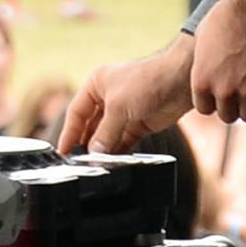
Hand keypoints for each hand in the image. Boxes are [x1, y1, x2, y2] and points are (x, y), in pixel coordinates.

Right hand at [59, 32, 196, 155]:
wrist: (182, 80)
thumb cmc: (148, 80)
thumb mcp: (119, 106)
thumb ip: (105, 133)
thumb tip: (95, 154)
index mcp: (96, 85)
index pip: (76, 112)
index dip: (68, 133)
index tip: (63, 152)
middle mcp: (108, 98)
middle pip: (90, 126)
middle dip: (85, 144)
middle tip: (78, 163)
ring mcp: (125, 112)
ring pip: (108, 137)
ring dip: (103, 151)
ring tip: (95, 166)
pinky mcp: (140, 124)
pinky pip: (124, 142)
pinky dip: (118, 153)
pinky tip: (113, 164)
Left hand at [191, 0, 245, 122]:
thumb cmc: (227, 15)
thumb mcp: (203, 42)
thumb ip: (203, 66)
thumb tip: (206, 74)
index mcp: (201, 80)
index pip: (205, 108)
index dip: (215, 100)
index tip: (223, 91)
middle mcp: (222, 90)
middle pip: (227, 116)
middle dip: (234, 105)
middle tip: (243, 90)